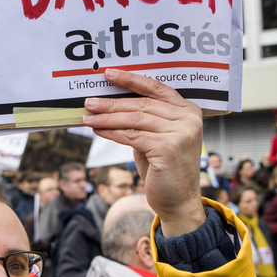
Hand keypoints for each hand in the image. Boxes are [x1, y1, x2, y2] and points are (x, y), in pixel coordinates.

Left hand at [82, 68, 204, 236]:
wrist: (179, 201)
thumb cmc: (166, 169)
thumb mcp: (158, 137)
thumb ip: (145, 119)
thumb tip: (113, 103)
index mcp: (189, 110)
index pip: (156, 88)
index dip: (131, 79)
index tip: (109, 74)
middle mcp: (188, 119)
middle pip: (142, 104)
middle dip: (112, 102)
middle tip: (89, 101)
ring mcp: (180, 133)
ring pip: (134, 119)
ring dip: (107, 117)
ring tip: (88, 116)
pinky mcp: (167, 148)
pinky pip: (131, 136)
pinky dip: (111, 132)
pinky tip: (98, 130)